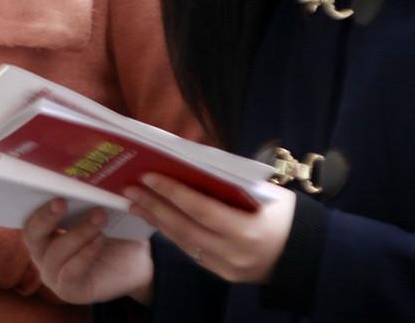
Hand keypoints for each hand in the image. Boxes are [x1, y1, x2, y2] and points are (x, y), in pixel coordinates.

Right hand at [24, 199, 153, 304]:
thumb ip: (82, 199)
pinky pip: (70, 273)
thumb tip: (76, 174)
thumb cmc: (111, 232)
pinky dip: (84, 254)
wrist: (137, 261)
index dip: (37, 206)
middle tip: (62, 201)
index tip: (53, 191)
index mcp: (43, 234)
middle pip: (32, 236)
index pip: (28, 220)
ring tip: (99, 217)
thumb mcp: (94, 212)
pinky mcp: (70, 291)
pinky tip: (99, 240)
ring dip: (78, 233)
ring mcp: (53, 276)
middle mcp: (42, 255)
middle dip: (46, 218)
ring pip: (56, 253)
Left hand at [125, 174, 296, 283]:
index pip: (201, 209)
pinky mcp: (223, 274)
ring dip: (156, 220)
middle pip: (185, 227)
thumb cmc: (286, 215)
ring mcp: (228, 268)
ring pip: (183, 242)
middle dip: (154, 206)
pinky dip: (172, 233)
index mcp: (248, 230)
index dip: (172, 192)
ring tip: (134, 202)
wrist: (308, 255)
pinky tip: (156, 219)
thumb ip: (230, 184)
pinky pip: (191, 251)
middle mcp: (235, 253)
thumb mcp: (266, 194)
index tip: (148, 176)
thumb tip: (189, 163)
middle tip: (129, 188)